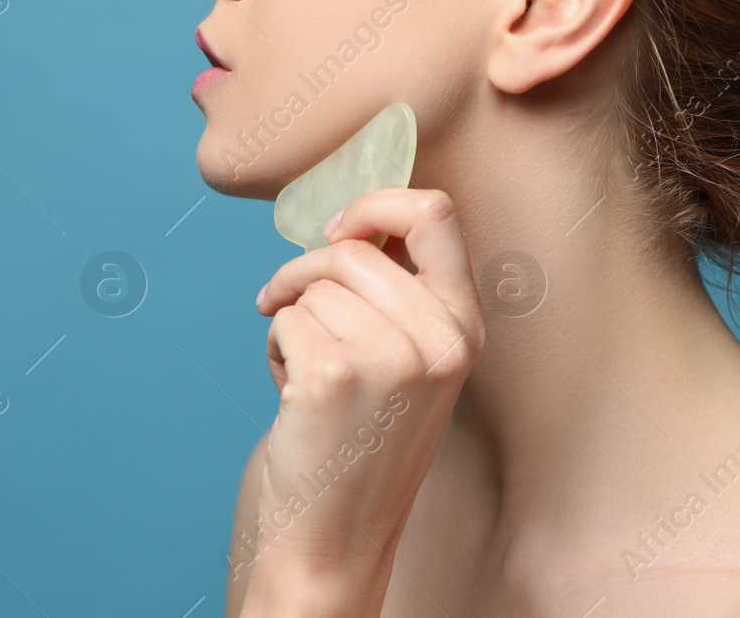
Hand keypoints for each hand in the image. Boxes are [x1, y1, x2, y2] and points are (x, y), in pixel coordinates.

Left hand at [242, 187, 485, 615]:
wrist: (336, 535)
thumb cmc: (360, 440)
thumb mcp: (409, 361)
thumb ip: (399, 292)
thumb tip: (356, 220)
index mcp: (464, 328)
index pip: (437, 214)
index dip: (379, 205)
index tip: (341, 231)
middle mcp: (441, 341)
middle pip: (355, 250)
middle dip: (306, 273)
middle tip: (286, 305)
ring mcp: (392, 358)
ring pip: (314, 285)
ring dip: (291, 318)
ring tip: (307, 370)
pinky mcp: (335, 373)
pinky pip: (285, 317)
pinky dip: (275, 346)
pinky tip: (292, 390)